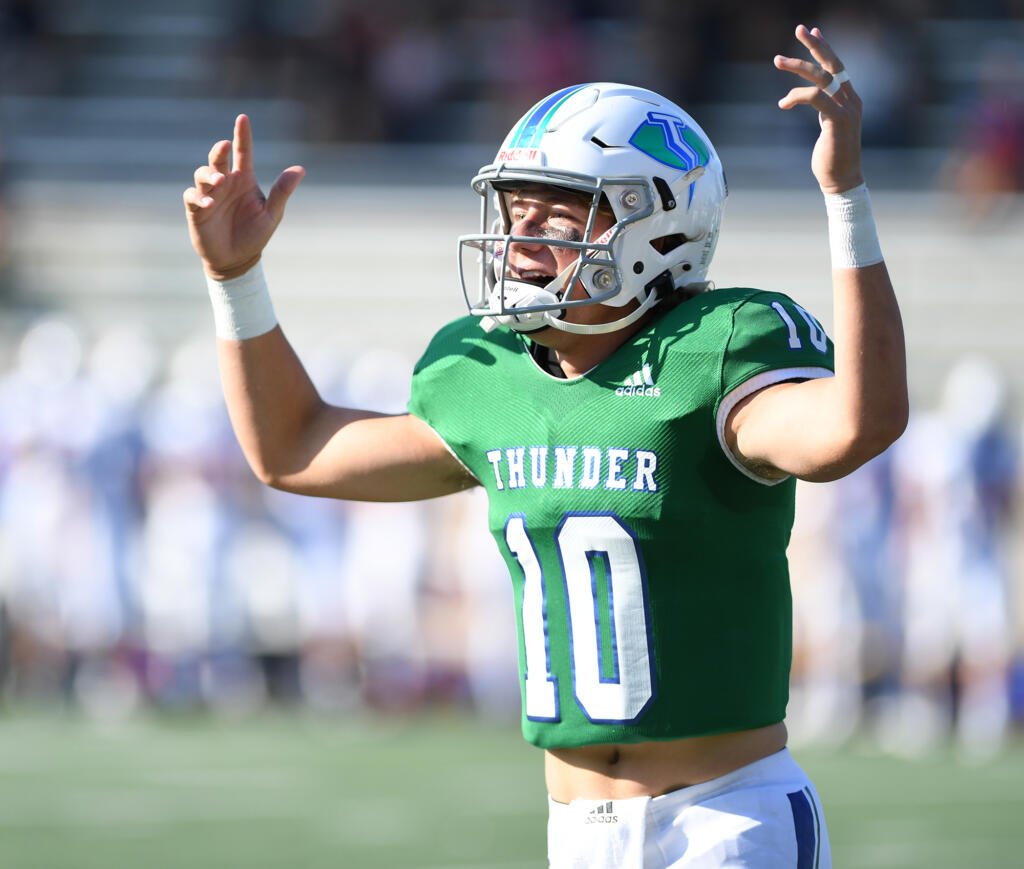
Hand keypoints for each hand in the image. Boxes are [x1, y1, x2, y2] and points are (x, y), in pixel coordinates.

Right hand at [183, 114, 304, 279]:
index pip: (244, 153)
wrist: (237, 260)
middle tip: (225, 146)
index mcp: (244, 180)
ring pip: (202, 174)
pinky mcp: (196, 209)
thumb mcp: (272, 214)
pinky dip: (198, 198)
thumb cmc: (255, 235)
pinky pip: (192, 197)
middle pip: (219, 159)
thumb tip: (300, 169)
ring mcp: (209, 195)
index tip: (243, 118)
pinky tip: (209, 204)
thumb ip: (282, 191)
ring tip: (219, 182)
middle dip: (220, 150)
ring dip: (209, 175)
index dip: (243, 136)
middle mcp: (225, 183)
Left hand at [774, 25, 863, 193]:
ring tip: (776, 60)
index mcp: (851, 99)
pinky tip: (783, 103)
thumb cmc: (831, 156)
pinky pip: (816, 97)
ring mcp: (847, 109)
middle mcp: (852, 100)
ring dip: (797, 66)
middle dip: (816, 44)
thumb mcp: (828, 126)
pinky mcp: (838, 120)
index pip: (838, 66)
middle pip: (833, 64)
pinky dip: (797, 95)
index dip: (825, 48)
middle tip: (799, 29)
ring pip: (822, 77)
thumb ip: (825, 109)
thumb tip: (815, 97)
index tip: (812, 31)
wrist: (841, 180)